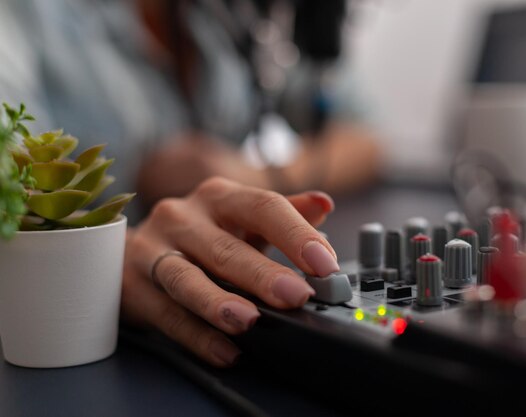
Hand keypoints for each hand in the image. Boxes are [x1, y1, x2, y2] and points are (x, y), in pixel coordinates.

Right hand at [122, 177, 337, 366]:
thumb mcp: (241, 217)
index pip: (262, 207)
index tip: (325, 263)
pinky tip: (224, 350)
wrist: (129, 246)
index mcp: (219, 196)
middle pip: (226, 247)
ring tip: (249, 321)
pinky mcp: (133, 285)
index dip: (295, 234)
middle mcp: (183, 217)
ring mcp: (152, 249)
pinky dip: (197, 336)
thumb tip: (323, 204)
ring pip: (187, 278)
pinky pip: (167, 315)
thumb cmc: (199, 231)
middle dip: (262, 274)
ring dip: (219, 302)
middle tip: (295, 296)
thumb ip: (283, 213)